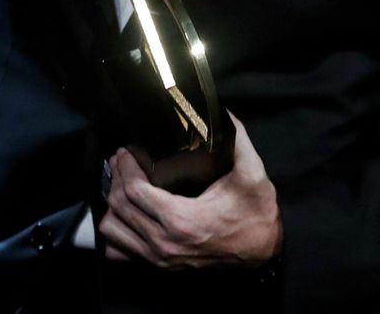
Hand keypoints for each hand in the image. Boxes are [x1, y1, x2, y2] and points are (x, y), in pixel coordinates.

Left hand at [98, 113, 281, 269]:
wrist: (267, 249)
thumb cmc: (257, 213)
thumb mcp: (252, 175)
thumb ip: (239, 141)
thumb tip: (224, 112)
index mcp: (181, 219)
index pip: (134, 191)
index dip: (125, 167)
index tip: (126, 151)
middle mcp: (164, 242)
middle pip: (119, 207)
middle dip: (116, 179)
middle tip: (121, 160)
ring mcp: (160, 259)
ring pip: (113, 230)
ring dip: (112, 206)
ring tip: (123, 185)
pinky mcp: (160, 267)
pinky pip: (120, 253)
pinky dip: (117, 232)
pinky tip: (126, 214)